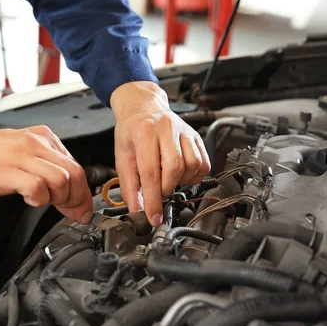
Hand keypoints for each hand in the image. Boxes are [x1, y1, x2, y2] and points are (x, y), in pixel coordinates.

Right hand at [0, 126, 93, 223]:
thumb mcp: (22, 153)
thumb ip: (46, 168)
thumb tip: (69, 193)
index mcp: (42, 137)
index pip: (75, 166)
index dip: (83, 193)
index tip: (82, 209)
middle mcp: (36, 142)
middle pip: (74, 174)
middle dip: (77, 199)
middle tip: (70, 212)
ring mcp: (21, 155)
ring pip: (61, 180)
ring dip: (58, 199)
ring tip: (43, 202)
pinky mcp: (7, 170)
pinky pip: (37, 187)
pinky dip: (38, 199)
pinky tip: (28, 199)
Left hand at [112, 81, 210, 226]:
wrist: (143, 108)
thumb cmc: (132, 132)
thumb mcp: (122, 156)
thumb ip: (129, 185)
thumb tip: (136, 211)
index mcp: (144, 132)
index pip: (151, 172)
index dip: (153, 199)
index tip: (154, 217)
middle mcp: (167, 128)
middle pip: (175, 168)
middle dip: (166, 188)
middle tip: (158, 191)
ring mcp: (185, 131)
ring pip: (193, 165)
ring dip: (182, 182)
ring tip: (169, 180)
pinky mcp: (196, 136)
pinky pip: (204, 163)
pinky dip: (194, 176)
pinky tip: (181, 175)